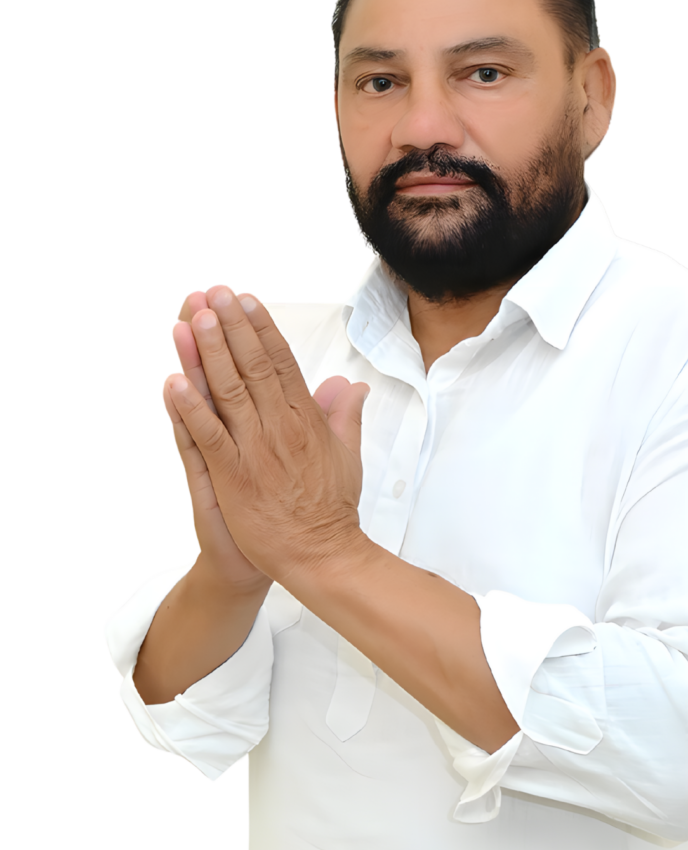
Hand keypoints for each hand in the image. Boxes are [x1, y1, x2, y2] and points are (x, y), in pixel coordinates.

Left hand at [163, 286, 370, 585]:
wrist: (322, 555)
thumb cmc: (332, 508)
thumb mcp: (347, 455)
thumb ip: (344, 416)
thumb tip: (351, 387)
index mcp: (306, 419)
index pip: (282, 363)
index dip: (262, 329)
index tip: (246, 301)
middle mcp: (280, 428)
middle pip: (253, 367)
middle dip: (232, 328)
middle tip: (214, 294)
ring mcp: (255, 451)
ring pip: (229, 392)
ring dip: (209, 354)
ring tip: (193, 320)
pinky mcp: (234, 477)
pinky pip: (208, 437)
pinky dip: (190, 409)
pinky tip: (174, 381)